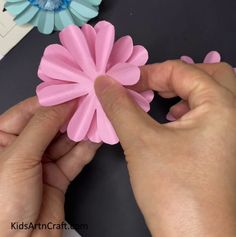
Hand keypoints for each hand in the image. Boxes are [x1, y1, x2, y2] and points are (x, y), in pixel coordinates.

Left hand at [0, 97, 99, 236]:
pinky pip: (75, 157)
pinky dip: (87, 148)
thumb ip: (42, 127)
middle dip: (72, 115)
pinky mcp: (59, 175)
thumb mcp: (18, 157)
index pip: (31, 110)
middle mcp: (24, 147)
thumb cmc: (0, 204)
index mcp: (3, 137)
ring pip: (66, 140)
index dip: (54, 100)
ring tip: (99, 117)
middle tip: (92, 102)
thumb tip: (63, 103)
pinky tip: (98, 138)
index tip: (75, 90)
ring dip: (82, 131)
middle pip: (52, 124)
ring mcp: (43, 162)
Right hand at [95, 61, 235, 236]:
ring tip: (161, 103)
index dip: (148, 72)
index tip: (123, 83)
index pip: (182, 70)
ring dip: (183, 92)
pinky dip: (189, 110)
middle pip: (207, 75)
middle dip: (173, 77)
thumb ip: (119, 106)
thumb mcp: (141, 141)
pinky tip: (172, 122)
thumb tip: (103, 83)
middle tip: (148, 87)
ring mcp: (233, 133)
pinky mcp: (225, 148)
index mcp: (223, 106)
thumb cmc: (173, 191)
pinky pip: (210, 115)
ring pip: (210, 95)